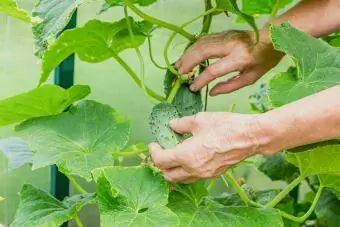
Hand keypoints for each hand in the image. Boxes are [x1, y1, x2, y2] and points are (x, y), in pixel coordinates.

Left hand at [149, 112, 275, 182]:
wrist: (251, 137)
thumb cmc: (226, 126)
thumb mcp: (200, 120)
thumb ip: (182, 124)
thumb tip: (171, 125)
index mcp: (187, 156)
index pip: (161, 161)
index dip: (154, 152)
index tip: (154, 143)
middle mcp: (193, 170)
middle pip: (168, 175)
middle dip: (161, 164)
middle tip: (162, 151)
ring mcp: (204, 175)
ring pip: (181, 179)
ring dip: (173, 169)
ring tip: (174, 154)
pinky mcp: (214, 174)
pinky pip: (193, 177)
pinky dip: (186, 170)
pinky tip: (190, 157)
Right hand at [175, 29, 282, 95]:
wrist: (272, 38)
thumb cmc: (263, 61)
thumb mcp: (250, 78)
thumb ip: (230, 86)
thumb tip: (211, 92)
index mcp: (240, 59)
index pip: (213, 70)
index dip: (200, 80)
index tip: (192, 88)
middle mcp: (230, 45)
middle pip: (202, 52)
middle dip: (188, 63)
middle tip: (179, 74)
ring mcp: (225, 36)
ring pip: (200, 44)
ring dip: (187, 55)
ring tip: (178, 66)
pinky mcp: (222, 33)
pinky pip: (203, 40)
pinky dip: (192, 48)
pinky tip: (186, 56)